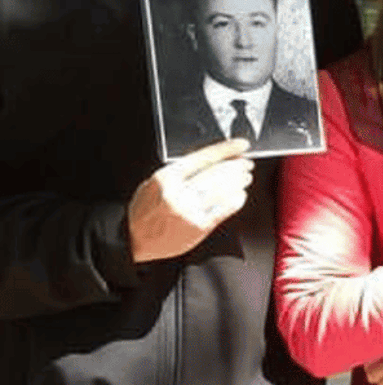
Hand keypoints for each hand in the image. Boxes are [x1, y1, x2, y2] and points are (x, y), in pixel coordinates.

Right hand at [128, 138, 254, 262]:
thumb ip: (179, 173)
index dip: (226, 150)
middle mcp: (178, 193)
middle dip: (236, 166)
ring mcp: (190, 211)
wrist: (134, 239)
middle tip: (246, 163)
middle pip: (216, 173)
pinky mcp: (199, 227)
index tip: (240, 146)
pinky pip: (223, 210)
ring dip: (239, 182)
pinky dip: (235, 201)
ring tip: (245, 177)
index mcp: (166, 178)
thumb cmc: (144, 210)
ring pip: (223, 190)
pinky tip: (240, 195)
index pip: (203, 158)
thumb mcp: (154, 183)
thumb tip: (211, 162)